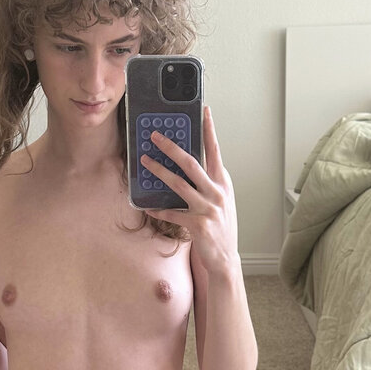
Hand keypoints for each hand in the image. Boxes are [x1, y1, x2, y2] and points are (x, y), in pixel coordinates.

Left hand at [141, 106, 238, 273]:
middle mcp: (217, 192)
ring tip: (145, 162)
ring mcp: (208, 208)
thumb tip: (188, 166)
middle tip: (155, 136)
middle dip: (171, 147)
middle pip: (191, 163)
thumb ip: (208, 183)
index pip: (215, 151)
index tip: (204, 111)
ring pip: (178, 184)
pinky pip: (172, 213)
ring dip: (159, 171)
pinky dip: (158, 209)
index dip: (209, 130)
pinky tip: (147, 206)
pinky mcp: (198, 224)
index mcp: (223, 183)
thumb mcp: (221, 201)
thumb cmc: (221, 227)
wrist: (225, 258)